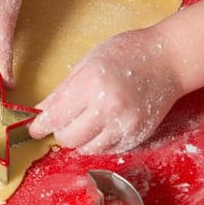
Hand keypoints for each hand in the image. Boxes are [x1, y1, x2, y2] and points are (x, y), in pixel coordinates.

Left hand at [29, 28, 183, 154]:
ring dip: (79, 140)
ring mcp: (124, 125)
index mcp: (91, 84)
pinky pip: (107, 150)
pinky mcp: (137, 136)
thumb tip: (40, 113)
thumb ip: (62, 91)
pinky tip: (102, 126)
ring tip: (84, 123)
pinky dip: (98, 143)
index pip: (55, 117)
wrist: (169, 59)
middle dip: (60, 132)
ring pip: (86, 149)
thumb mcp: (87, 63)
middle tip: (63, 121)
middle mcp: (107, 108)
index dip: (40, 126)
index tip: (34, 129)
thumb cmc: (126, 53)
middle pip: (68, 138)